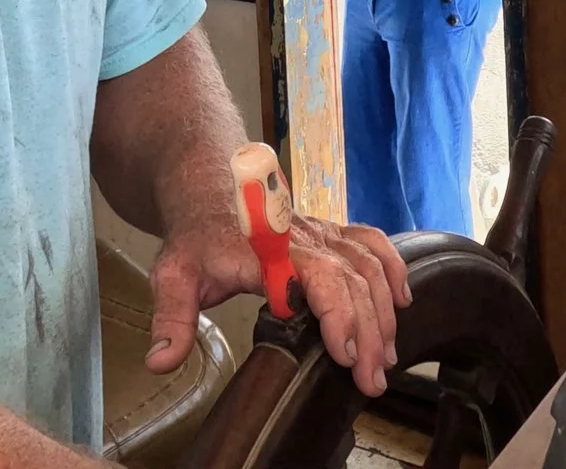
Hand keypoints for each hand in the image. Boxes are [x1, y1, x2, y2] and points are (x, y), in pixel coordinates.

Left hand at [145, 212, 410, 396]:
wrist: (208, 187)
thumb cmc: (194, 236)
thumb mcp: (173, 275)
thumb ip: (171, 320)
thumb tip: (161, 362)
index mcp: (269, 251)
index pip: (317, 279)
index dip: (338, 315)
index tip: (344, 355)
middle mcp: (304, 238)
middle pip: (352, 280)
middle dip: (369, 332)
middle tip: (371, 380)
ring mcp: (321, 232)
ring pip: (368, 266)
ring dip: (384, 312)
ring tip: (386, 358)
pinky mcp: (331, 231)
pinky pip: (372, 242)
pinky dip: (393, 268)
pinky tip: (403, 300)